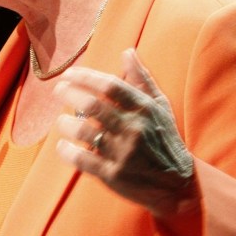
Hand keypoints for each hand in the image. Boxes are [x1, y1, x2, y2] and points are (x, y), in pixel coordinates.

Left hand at [54, 48, 197, 218]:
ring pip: (84, 131)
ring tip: (61, 120)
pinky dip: (67, 151)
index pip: (110, 85)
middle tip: (58, 90)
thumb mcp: (160, 106)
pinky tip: (63, 145)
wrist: (177, 184)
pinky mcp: (114, 175)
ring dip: (66, 123)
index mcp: (144, 109)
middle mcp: (134, 129)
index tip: (68, 74)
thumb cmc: (164, 139)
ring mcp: (123, 153)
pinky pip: (83, 160)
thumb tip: (127, 52)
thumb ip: (142, 79)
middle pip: (92, 105)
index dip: (85, 76)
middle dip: (69, 94)